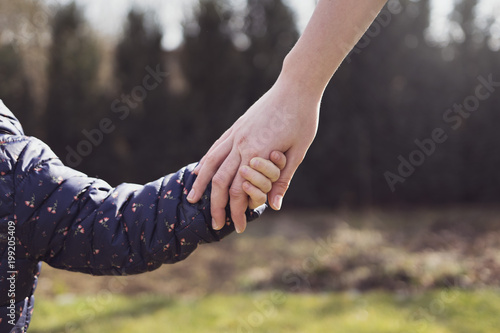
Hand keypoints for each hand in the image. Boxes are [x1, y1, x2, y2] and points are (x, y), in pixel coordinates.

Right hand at [187, 74, 319, 232]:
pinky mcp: (236, 126)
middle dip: (216, 206)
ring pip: (211, 163)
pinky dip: (206, 162)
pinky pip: (215, 147)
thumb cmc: (302, 118)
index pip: (240, 191)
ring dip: (201, 184)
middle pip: (220, 181)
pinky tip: (201, 170)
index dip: (238, 212)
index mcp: (257, 153)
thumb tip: (275, 206)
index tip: (239, 228)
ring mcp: (236, 134)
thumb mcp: (298, 152)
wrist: (296, 86)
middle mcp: (241, 144)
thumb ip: (283, 180)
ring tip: (192, 199)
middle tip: (215, 225)